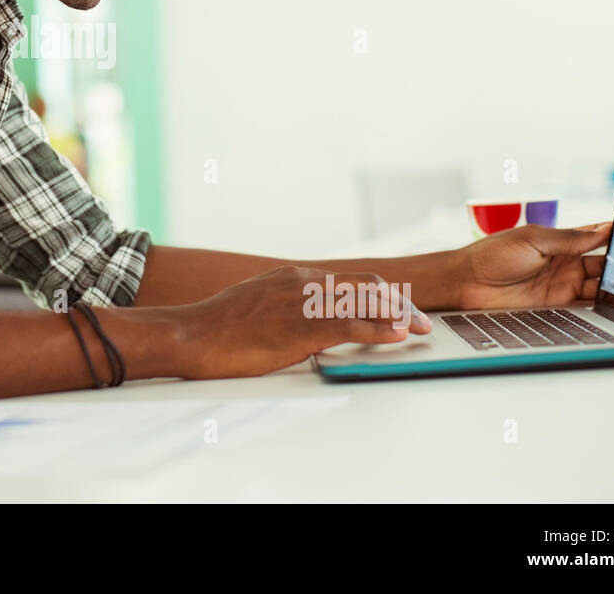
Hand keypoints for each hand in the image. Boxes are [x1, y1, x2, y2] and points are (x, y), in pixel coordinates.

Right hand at [176, 264, 431, 379]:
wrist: (192, 334)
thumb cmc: (220, 328)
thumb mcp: (259, 305)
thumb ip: (288, 306)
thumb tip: (311, 320)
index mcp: (293, 278)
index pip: (350, 280)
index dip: (383, 294)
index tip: (402, 309)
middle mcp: (301, 283)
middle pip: (365, 286)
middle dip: (398, 303)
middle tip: (421, 320)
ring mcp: (300, 303)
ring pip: (362, 302)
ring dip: (397, 315)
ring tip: (419, 327)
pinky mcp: (297, 327)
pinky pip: (347, 325)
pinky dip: (378, 328)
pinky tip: (396, 334)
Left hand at [456, 222, 611, 310]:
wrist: (467, 283)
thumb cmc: (492, 254)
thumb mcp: (533, 240)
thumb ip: (570, 239)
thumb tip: (604, 230)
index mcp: (560, 241)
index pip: (597, 236)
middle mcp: (565, 262)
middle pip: (604, 263)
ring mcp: (562, 284)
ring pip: (600, 285)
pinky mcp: (557, 305)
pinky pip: (587, 305)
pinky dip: (603, 304)